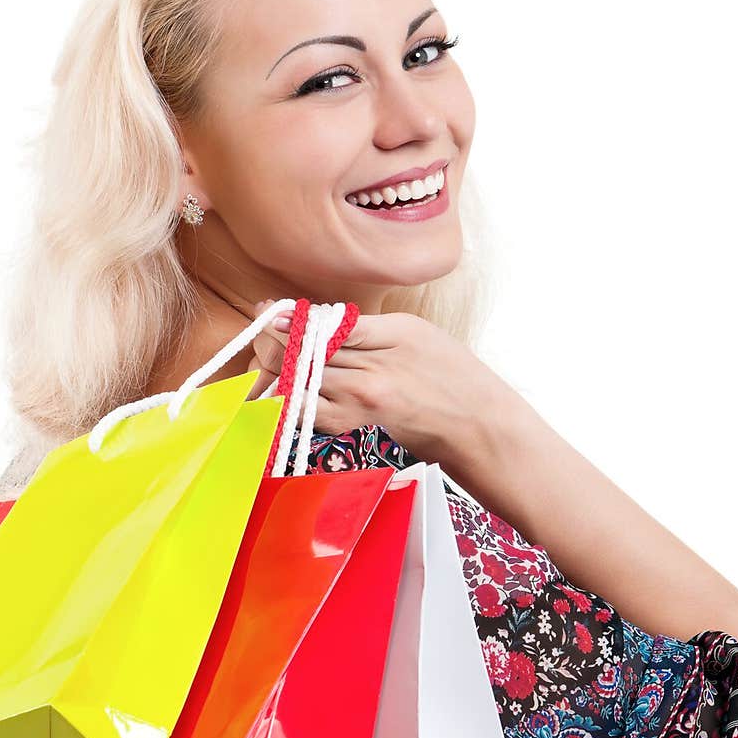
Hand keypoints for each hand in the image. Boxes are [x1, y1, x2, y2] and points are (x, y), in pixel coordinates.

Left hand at [248, 301, 512, 472]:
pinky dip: (287, 397)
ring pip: (298, 379)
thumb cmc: (450, 375)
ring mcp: (358, 403)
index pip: (325, 323)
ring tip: (267, 355)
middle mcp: (370, 372)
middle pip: (304, 351)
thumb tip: (317, 320)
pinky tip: (278, 387)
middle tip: (263, 327)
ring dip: (275, 367)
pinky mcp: (352, 425)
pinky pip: (305, 409)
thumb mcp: (415, 332)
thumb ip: (366, 326)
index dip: (290, 318)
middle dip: (275, 339)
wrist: (475, 424)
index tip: (271, 311)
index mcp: (389, 337)